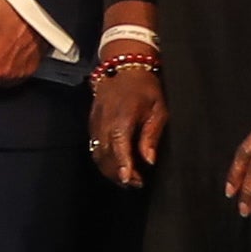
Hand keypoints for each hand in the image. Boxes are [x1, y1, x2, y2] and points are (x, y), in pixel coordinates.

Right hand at [91, 60, 167, 187]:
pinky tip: (116, 164)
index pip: (119, 149)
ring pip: (98, 154)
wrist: (123, 68)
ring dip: (110, 170)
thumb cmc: (144, 87)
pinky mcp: (92, 124)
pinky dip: (104, 159)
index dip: (124, 167)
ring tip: (126, 178)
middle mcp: (105, 123)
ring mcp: (96, 124)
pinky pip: (94, 147)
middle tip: (135, 183)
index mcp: (122, 118)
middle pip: (106, 156)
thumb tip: (149, 159)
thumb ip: (151, 136)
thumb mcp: (158, 109)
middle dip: (119, 174)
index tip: (130, 181)